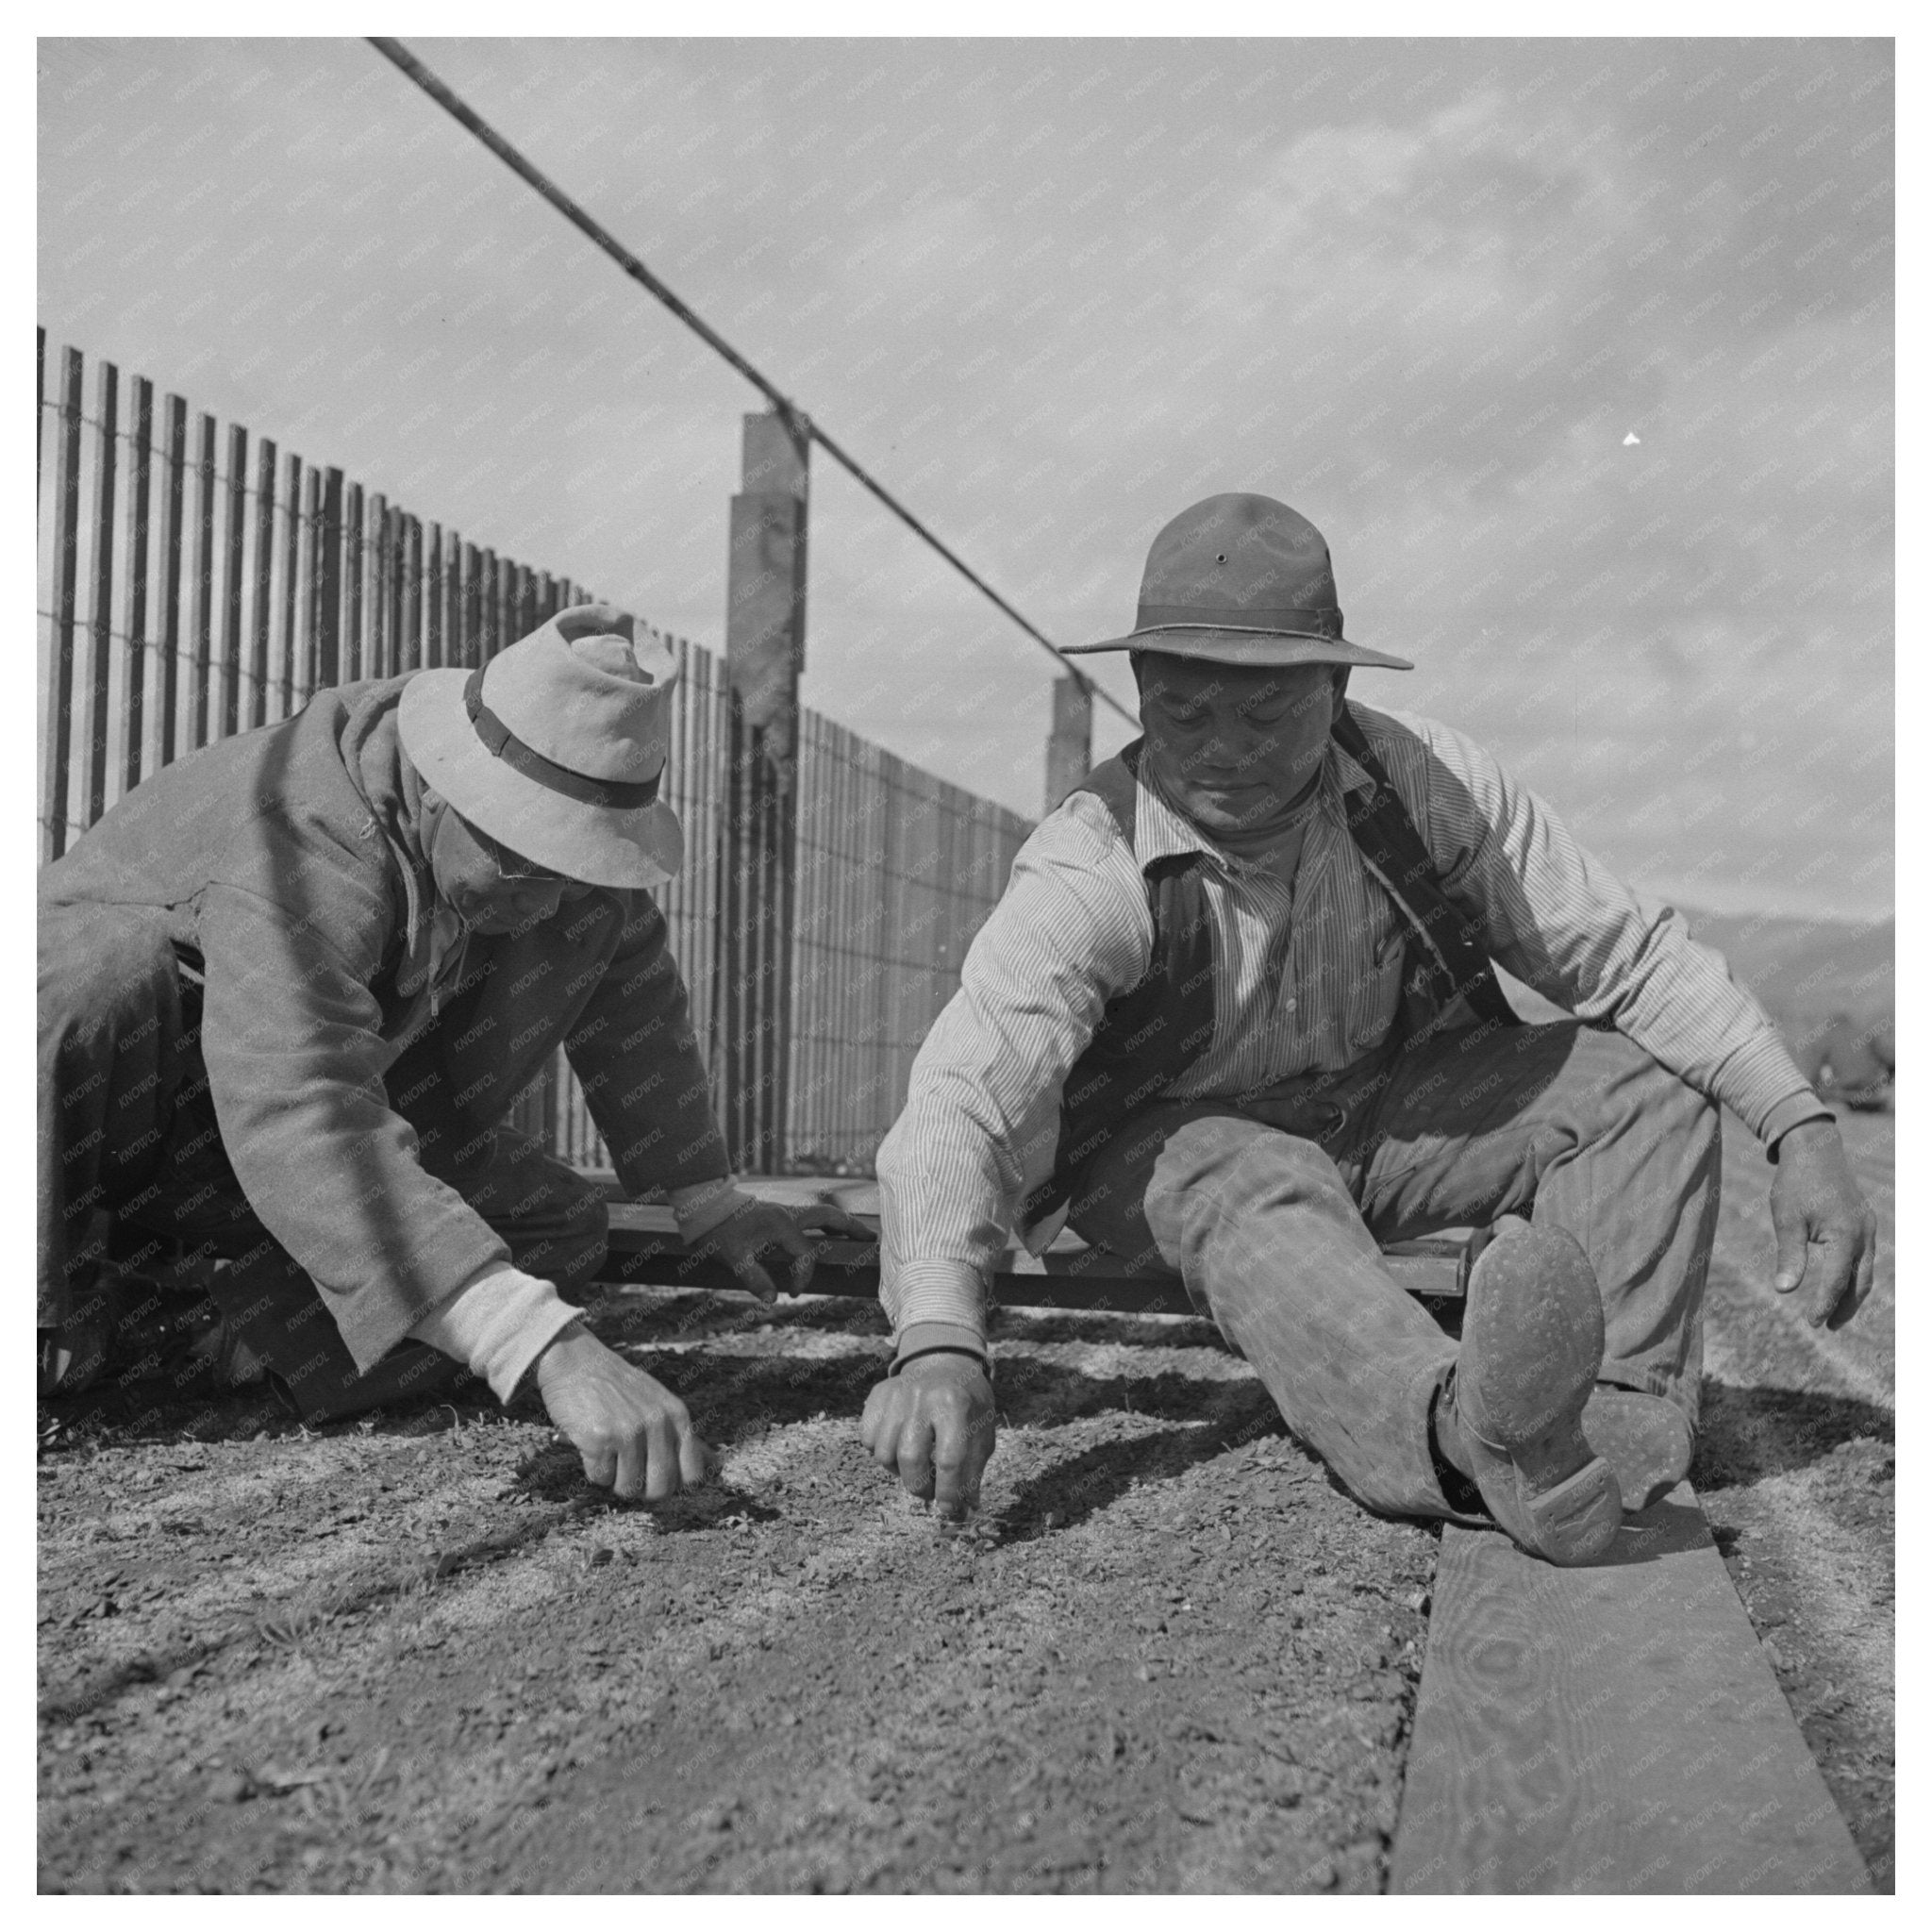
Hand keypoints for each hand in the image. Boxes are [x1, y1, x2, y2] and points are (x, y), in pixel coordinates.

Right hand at [534, 1323, 710, 1500]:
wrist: (574, 1362)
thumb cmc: (616, 1386)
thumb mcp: (659, 1402)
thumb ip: (683, 1435)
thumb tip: (716, 1465)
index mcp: (677, 1414)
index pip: (692, 1474)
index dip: (673, 1483)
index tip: (655, 1476)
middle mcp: (658, 1422)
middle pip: (661, 1489)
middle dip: (641, 1488)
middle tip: (626, 1468)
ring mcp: (630, 1431)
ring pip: (627, 1488)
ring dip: (613, 1477)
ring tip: (608, 1448)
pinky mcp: (602, 1438)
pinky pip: (600, 1478)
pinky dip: (592, 1468)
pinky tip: (591, 1441)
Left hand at [698, 1200, 871, 1302]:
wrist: (706, 1210)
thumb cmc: (719, 1233)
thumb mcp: (732, 1257)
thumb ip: (754, 1278)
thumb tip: (772, 1299)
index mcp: (782, 1225)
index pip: (806, 1254)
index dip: (803, 1276)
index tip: (794, 1293)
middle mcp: (789, 1214)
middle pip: (829, 1217)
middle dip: (851, 1228)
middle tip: (871, 1239)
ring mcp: (786, 1210)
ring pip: (822, 1213)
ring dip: (841, 1223)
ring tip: (858, 1234)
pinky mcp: (780, 1213)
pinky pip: (811, 1216)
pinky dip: (826, 1222)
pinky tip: (829, 1231)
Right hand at [860, 1354, 996, 1520]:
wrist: (947, 1363)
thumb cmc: (968, 1404)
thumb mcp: (982, 1432)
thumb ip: (974, 1471)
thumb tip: (966, 1510)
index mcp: (955, 1404)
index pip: (949, 1459)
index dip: (948, 1492)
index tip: (948, 1510)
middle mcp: (923, 1396)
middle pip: (910, 1458)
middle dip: (919, 1487)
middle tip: (928, 1493)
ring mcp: (897, 1393)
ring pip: (884, 1452)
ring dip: (899, 1472)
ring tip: (915, 1468)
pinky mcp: (879, 1394)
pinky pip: (867, 1437)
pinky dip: (880, 1451)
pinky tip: (898, 1448)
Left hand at [1769, 1118, 1878, 1329]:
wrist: (1814, 1147)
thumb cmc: (1796, 1183)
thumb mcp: (1787, 1220)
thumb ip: (1789, 1257)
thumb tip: (1783, 1291)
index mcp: (1846, 1236)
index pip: (1836, 1281)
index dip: (1824, 1304)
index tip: (1812, 1324)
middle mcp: (1864, 1234)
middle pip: (1859, 1282)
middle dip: (1844, 1306)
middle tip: (1826, 1326)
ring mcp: (1868, 1227)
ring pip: (1865, 1270)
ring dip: (1852, 1292)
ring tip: (1833, 1311)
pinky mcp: (1864, 1221)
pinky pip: (1864, 1255)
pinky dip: (1854, 1273)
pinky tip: (1840, 1280)